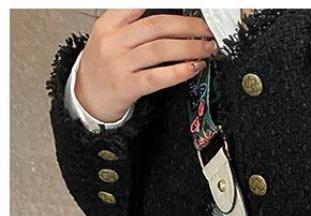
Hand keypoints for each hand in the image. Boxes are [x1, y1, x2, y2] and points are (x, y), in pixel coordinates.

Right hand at [74, 10, 216, 122]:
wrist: (88, 96)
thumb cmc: (105, 65)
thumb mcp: (110, 36)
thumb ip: (134, 23)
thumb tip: (171, 20)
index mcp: (109, 24)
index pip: (139, 5)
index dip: (166, 4)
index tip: (190, 7)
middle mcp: (113, 41)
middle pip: (157, 26)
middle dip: (187, 27)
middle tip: (206, 30)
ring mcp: (120, 64)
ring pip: (161, 50)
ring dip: (190, 48)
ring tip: (207, 48)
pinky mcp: (128, 86)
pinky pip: (158, 77)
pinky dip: (179, 71)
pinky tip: (194, 68)